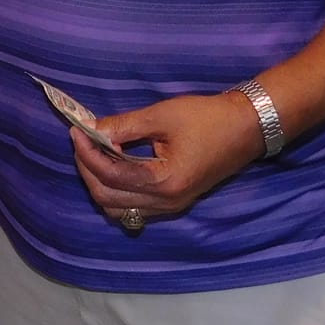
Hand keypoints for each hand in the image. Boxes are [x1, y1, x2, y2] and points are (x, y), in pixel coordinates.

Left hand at [70, 92, 263, 227]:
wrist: (247, 128)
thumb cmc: (208, 118)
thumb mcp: (163, 115)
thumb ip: (124, 126)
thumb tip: (91, 128)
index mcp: (164, 182)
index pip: (110, 174)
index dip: (87, 152)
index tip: (77, 131)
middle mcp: (166, 203)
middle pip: (108, 198)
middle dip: (87, 169)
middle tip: (82, 141)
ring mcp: (171, 207)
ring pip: (118, 209)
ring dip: (99, 183)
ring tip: (95, 153)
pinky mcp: (174, 203)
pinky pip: (133, 207)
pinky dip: (116, 190)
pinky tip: (114, 165)